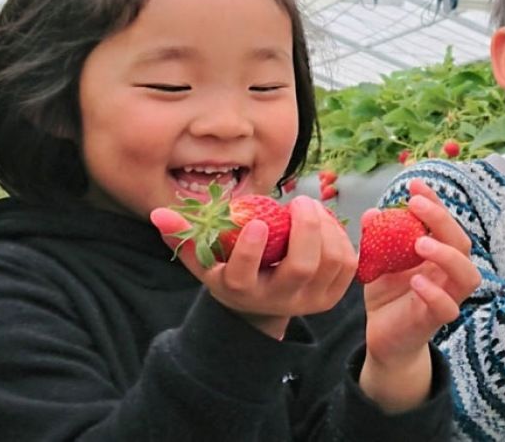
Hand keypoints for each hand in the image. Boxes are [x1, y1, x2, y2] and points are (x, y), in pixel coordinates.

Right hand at [152, 195, 356, 338]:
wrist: (259, 303)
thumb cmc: (230, 268)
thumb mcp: (204, 256)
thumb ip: (183, 234)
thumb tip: (158, 213)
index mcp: (240, 290)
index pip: (244, 276)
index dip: (251, 251)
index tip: (259, 222)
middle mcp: (277, 300)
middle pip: (301, 267)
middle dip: (306, 229)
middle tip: (299, 202)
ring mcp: (308, 301)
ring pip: (330, 263)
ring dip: (325, 228)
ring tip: (310, 207)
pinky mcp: (332, 296)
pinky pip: (347, 263)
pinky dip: (341, 237)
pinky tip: (326, 220)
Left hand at [359, 179, 480, 411]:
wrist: (383, 337)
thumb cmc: (387, 295)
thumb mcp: (377, 262)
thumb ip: (376, 238)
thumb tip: (371, 213)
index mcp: (438, 254)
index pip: (445, 223)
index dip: (435, 202)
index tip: (415, 185)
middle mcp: (447, 273)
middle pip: (462, 242)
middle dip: (442, 219)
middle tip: (415, 205)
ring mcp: (445, 296)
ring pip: (468, 275)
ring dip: (446, 255)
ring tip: (420, 243)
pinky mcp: (434, 321)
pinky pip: (448, 308)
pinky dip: (434, 293)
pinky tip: (415, 280)